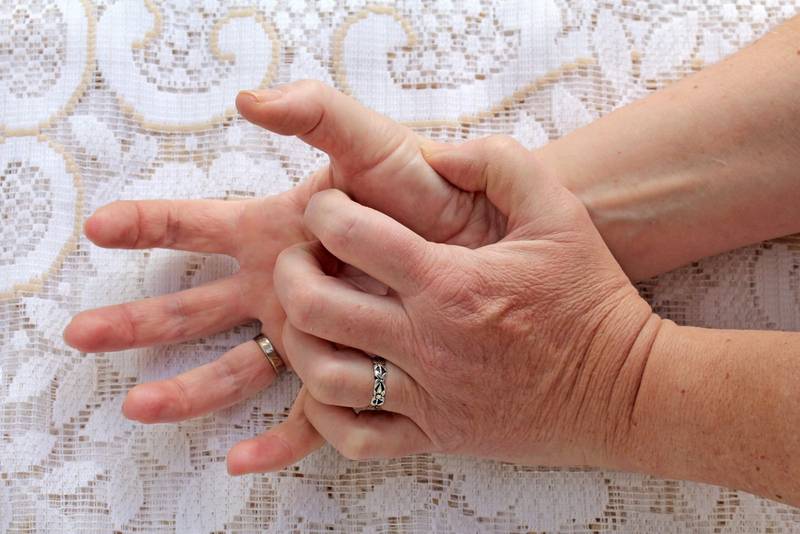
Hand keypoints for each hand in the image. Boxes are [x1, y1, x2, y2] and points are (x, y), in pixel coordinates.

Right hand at [63, 81, 503, 473]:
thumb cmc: (426, 191)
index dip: (147, 224)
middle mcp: (283, 289)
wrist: (480, 244)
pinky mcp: (350, 370)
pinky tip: (241, 462)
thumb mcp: (371, 145)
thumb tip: (251, 99)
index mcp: (278, 235)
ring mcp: (312, 334)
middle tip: (82, 334)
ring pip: (235, 370)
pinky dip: (274, 442)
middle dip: (138, 320)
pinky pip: (307, 415)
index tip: (99, 228)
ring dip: (184, 389)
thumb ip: (319, 115)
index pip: (198, 228)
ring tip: (136, 408)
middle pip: (195, 308)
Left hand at [275, 136, 661, 466]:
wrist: (623, 389)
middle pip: (316, 306)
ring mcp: (427, 396)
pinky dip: (325, 413)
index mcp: (451, 281)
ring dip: (298, 341)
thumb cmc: (589, 298)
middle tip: (301, 257)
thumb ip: (497, 164)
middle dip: (290, 271)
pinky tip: (330, 382)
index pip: (351, 234)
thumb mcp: (558, 212)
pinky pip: (354, 438)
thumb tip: (434, 152)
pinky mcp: (434, 435)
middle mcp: (428, 341)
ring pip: (323, 376)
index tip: (329, 207)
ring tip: (308, 317)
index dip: (324, 209)